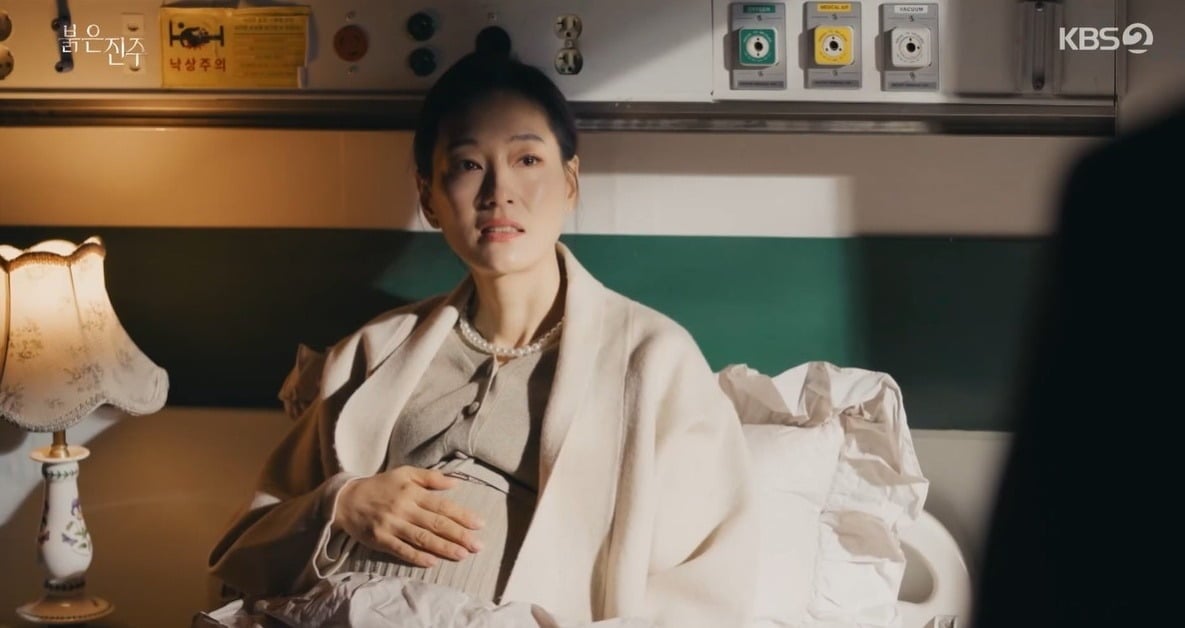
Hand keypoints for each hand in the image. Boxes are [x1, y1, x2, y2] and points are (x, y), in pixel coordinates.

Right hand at [333, 466, 484, 566]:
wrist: (346, 500)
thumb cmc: (380, 486)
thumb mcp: (404, 473)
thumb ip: (430, 478)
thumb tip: (456, 483)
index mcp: (412, 492)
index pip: (442, 505)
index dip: (462, 515)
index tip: (480, 524)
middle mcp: (404, 508)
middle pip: (436, 524)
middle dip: (459, 535)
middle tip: (478, 546)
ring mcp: (392, 525)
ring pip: (422, 538)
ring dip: (444, 548)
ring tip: (462, 555)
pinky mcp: (380, 540)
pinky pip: (402, 550)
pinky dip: (418, 557)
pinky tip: (433, 562)